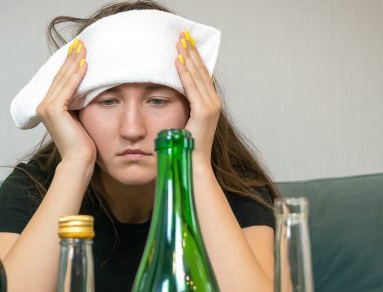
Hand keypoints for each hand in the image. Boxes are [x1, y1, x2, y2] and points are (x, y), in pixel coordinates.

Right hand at [36, 39, 95, 168]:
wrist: (78, 161)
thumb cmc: (83, 145)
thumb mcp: (80, 118)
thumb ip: (79, 103)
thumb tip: (89, 88)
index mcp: (48, 108)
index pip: (60, 81)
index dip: (69, 65)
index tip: (78, 51)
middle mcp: (43, 106)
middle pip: (60, 76)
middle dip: (71, 58)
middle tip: (81, 43)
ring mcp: (46, 107)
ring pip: (64, 79)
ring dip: (74, 62)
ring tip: (84, 48)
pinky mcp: (54, 110)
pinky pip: (68, 88)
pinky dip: (77, 75)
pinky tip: (85, 64)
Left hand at [175, 30, 221, 163]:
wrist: (193, 164)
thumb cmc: (186, 148)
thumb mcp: (184, 123)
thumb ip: (182, 109)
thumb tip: (169, 97)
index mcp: (209, 104)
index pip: (202, 75)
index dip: (194, 58)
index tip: (186, 43)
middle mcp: (213, 103)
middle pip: (201, 71)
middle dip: (191, 51)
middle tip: (182, 35)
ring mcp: (210, 107)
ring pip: (197, 75)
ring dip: (188, 56)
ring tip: (180, 41)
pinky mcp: (203, 112)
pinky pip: (191, 87)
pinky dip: (184, 73)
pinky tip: (177, 60)